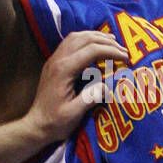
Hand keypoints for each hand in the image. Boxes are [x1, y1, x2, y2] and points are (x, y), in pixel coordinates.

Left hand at [26, 30, 126, 145]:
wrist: (36, 125)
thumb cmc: (55, 122)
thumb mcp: (74, 114)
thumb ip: (91, 98)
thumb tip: (107, 85)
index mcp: (64, 70)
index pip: (91, 50)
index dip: (111, 51)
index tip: (126, 58)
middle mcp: (58, 59)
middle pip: (84, 39)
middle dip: (106, 42)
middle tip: (123, 50)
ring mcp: (54, 59)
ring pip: (76, 37)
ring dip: (95, 36)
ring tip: (112, 42)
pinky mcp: (54, 63)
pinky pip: (70, 42)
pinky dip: (85, 39)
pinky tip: (94, 45)